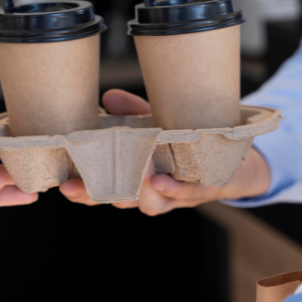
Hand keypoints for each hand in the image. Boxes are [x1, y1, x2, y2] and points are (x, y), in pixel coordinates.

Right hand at [60, 89, 270, 214]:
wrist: (238, 162)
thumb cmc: (188, 146)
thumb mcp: (158, 124)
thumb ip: (133, 113)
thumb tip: (109, 97)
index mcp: (137, 180)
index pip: (104, 191)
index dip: (83, 192)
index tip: (63, 185)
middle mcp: (154, 194)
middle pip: (123, 202)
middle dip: (101, 195)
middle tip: (83, 185)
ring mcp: (179, 196)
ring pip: (154, 204)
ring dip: (142, 191)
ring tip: (134, 174)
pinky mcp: (205, 189)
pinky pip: (189, 193)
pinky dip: (176, 188)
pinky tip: (164, 180)